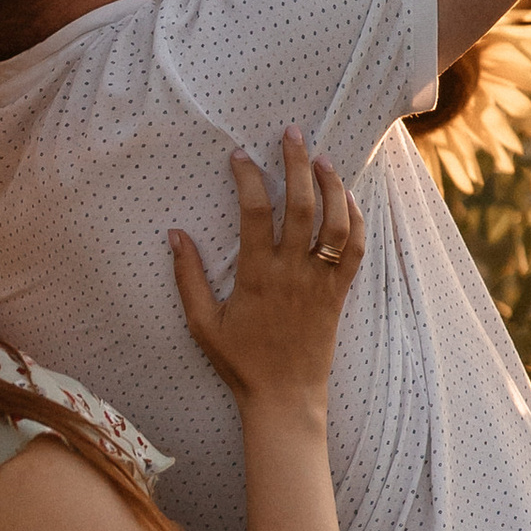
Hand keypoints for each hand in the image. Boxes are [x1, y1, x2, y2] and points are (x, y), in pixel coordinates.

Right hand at [170, 129, 364, 411]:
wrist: (285, 397)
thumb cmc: (241, 362)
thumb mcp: (203, 325)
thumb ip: (188, 279)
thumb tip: (175, 235)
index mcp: (257, 276)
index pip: (254, 213)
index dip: (248, 178)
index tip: (240, 155)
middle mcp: (292, 273)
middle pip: (302, 206)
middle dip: (297, 163)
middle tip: (292, 133)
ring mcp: (320, 281)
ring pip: (335, 223)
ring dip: (332, 186)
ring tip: (322, 158)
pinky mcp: (339, 293)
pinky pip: (355, 250)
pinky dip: (355, 220)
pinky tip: (347, 199)